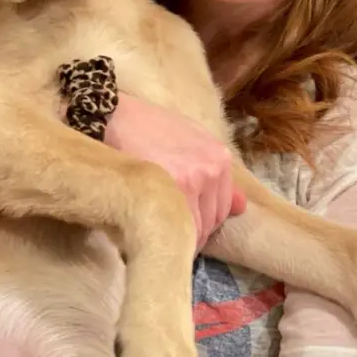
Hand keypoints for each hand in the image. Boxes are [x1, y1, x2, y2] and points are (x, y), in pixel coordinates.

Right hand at [106, 94, 246, 250]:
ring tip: (162, 234)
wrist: (115, 119)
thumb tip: (241, 206)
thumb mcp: (190, 140)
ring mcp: (195, 181)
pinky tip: (157, 234)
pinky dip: (171, 237)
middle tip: (170, 232)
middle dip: (194, 231)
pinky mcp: (174, 191)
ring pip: (198, 228)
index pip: (224, 207)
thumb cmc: (149, 129)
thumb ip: (215, 171)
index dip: (204, 220)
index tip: (186, 224)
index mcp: (220, 157)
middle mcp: (212, 169)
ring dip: (181, 236)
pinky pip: (182, 229)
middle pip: (213, 220)